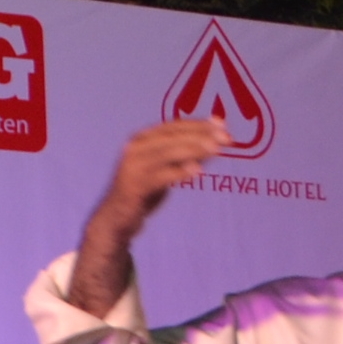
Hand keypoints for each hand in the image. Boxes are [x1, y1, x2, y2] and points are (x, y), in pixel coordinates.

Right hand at [70, 119, 232, 317]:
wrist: (116, 219)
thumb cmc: (143, 192)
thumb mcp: (163, 168)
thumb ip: (182, 155)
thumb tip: (213, 143)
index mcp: (142, 138)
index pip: (175, 126)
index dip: (199, 124)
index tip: (222, 125)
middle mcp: (135, 147)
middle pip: (173, 136)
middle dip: (202, 136)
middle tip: (226, 139)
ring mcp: (133, 166)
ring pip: (168, 152)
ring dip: (194, 150)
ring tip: (216, 150)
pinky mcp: (134, 186)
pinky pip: (161, 176)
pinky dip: (179, 172)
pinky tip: (197, 171)